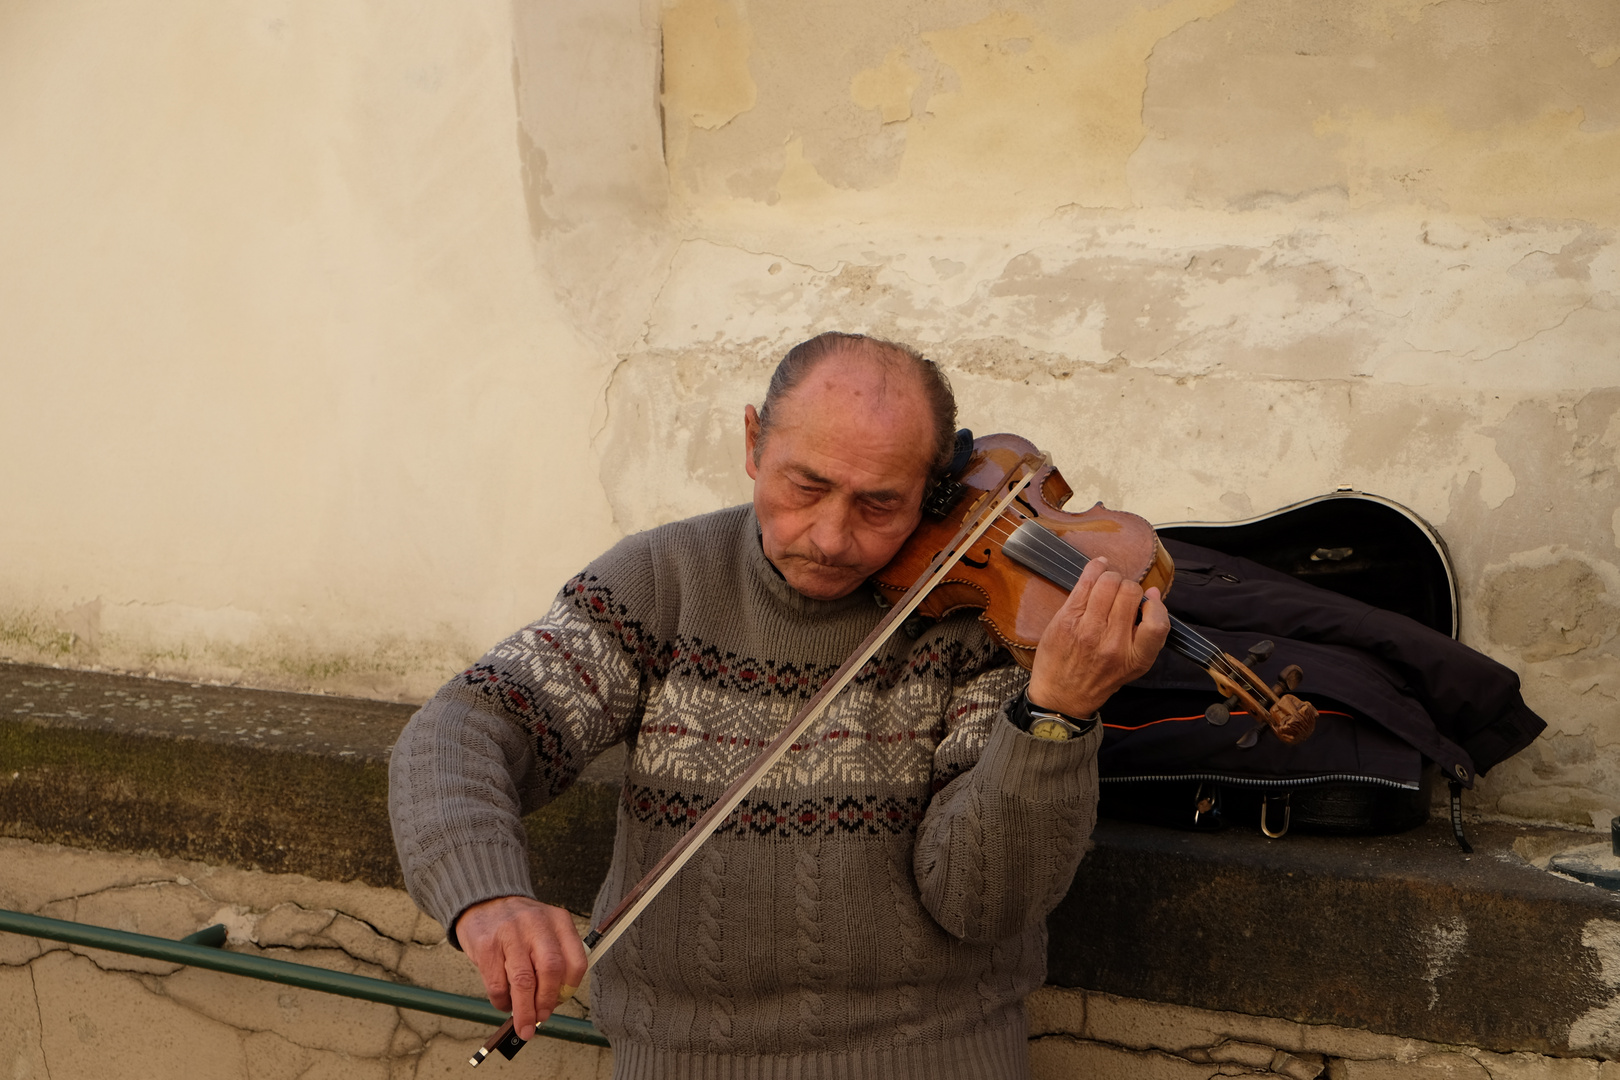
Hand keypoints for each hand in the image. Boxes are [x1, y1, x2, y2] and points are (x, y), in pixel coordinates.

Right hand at [455, 895, 587, 1040]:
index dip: (570, 988)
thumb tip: (556, 1001)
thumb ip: (555, 957)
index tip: (561, 1001)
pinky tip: (504, 1003)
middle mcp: (536, 924)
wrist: (483, 901)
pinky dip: (502, 1002)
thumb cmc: (518, 924)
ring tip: (524, 1024)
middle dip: (547, 1001)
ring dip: (525, 1010)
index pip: (576, 959)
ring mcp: (510, 933)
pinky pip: (497, 984)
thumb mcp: (545, 928)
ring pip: (523, 981)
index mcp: (558, 921)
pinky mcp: (487, 946)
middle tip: (542, 1017)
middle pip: (551, 970)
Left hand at [1026, 556, 1169, 719]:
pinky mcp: (1068, 619)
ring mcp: (1088, 630)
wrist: (1061, 695)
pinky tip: (1099, 567)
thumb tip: (1153, 593)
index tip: (1148, 602)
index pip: (1158, 623)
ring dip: (1111, 577)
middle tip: (1122, 594)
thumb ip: (1147, 634)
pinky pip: (1085, 582)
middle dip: (1129, 587)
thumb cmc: (1099, 678)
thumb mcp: (1133, 666)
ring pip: (1109, 583)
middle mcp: (1113, 644)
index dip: (1156, 606)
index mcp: (1135, 658)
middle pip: (1131, 594)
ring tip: (1108, 584)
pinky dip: (1095, 569)